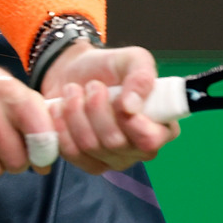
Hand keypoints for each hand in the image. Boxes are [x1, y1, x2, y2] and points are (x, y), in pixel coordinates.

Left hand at [38, 43, 180, 174]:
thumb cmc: (110, 67)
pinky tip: (61, 108)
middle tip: (92, 85)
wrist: (75, 72)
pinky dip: (62, 126)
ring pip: (90, 146)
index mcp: (161, 126)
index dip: (133, 124)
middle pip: (115, 143)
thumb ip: (141, 77)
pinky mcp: (88, 163)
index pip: (151, 140)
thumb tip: (132, 107)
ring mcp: (114, 160)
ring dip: (76, 112)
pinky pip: (72, 153)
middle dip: (96, 108)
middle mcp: (140, 149)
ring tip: (74, 91)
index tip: (118, 101)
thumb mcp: (132, 59)